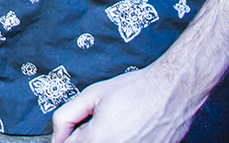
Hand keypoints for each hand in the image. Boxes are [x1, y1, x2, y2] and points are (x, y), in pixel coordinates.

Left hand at [52, 60, 201, 142]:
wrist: (172, 92)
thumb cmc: (137, 90)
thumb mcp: (93, 94)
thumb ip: (66, 116)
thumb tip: (57, 136)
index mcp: (98, 139)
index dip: (68, 138)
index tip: (77, 130)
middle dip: (87, 139)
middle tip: (97, 127)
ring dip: (104, 141)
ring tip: (116, 128)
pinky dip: (122, 141)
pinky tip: (129, 132)